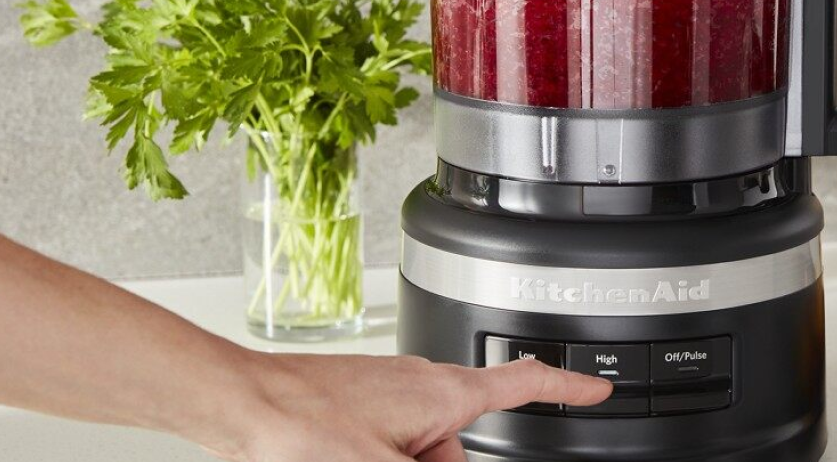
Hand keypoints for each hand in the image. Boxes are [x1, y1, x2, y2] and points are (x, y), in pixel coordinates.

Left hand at [205, 352, 611, 461]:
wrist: (239, 404)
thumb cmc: (300, 423)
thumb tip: (457, 461)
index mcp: (442, 392)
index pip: (522, 383)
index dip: (566, 387)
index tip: (597, 389)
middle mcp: (420, 388)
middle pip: (458, 448)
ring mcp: (386, 398)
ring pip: (419, 452)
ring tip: (352, 458)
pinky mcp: (357, 410)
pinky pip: (388, 444)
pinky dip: (376, 458)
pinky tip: (343, 456)